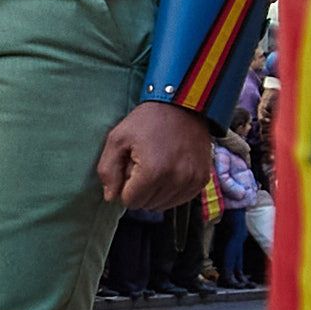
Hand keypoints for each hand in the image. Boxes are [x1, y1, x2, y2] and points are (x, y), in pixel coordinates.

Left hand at [94, 100, 214, 210]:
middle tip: (144, 164)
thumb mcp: (117, 138)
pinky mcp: (202, 179)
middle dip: (141, 189)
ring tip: (158, 165)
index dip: (125, 187)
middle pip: (146, 205)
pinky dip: (172, 190)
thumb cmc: (147, 120)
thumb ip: (108, 171)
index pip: (130, 201)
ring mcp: (192, 181)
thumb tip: (111, 197)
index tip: (131, 167)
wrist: (182, 104)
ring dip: (156, 191)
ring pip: (163, 205)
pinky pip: (180, 199)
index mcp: (153, 172)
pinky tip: (170, 170)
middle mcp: (175, 180)